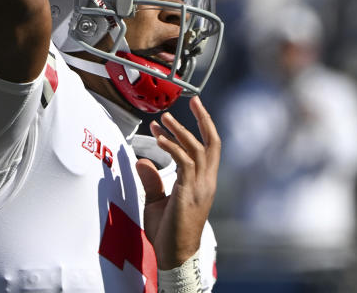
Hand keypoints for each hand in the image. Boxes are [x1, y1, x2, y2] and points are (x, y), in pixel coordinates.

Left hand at [136, 96, 220, 268]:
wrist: (175, 256)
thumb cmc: (168, 232)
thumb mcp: (158, 202)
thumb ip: (152, 180)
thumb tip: (143, 161)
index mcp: (203, 182)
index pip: (210, 148)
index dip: (203, 126)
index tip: (192, 108)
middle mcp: (206, 182)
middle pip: (213, 143)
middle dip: (204, 120)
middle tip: (193, 101)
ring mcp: (200, 187)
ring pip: (197, 149)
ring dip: (180, 131)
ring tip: (164, 119)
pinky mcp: (189, 193)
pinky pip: (184, 162)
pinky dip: (172, 147)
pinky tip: (159, 139)